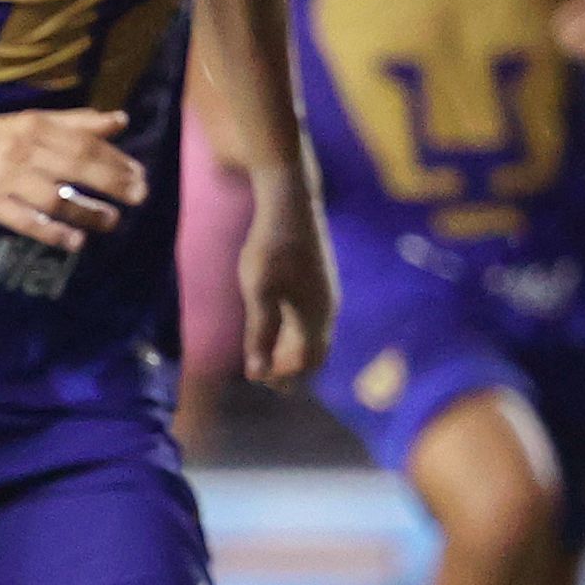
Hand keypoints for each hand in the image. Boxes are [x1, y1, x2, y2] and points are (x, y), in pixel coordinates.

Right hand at [0, 104, 144, 252]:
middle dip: (111, 183)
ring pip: (54, 198)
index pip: (84, 144)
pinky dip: (52, 232)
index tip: (140, 174)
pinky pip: (25, 221)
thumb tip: (121, 121)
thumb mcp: (36, 120)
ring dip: (87, 212)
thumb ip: (78, 122)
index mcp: (37, 128)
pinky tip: (75, 241)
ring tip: (112, 221)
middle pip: (75, 168)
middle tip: (139, 196)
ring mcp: (6, 180)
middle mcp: (24, 152)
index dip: (115, 160)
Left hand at [236, 187, 333, 386]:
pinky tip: (275, 325)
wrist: (291, 203)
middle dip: (290, 367)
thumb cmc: (271, 247)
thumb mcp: (258, 292)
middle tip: (263, 376)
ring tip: (266, 356)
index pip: (306, 361)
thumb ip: (259, 332)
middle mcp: (327, 308)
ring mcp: (326, 293)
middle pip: (313, 351)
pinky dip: (294, 331)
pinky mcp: (319, 280)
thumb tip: (256, 374)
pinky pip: (311, 317)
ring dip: (291, 349)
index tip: (258, 380)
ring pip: (313, 334)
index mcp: (316, 316)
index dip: (285, 376)